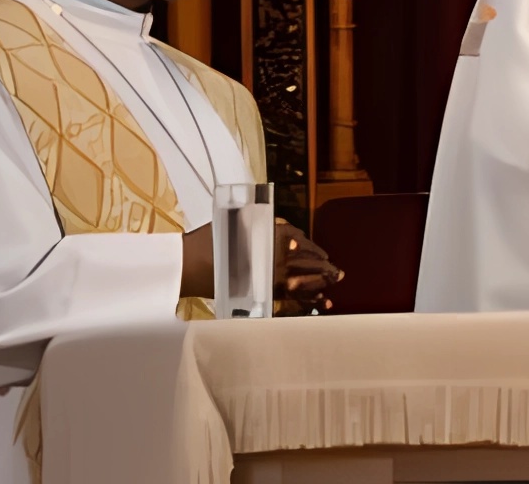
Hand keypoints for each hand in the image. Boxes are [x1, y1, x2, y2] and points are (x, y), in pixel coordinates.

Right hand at [178, 220, 342, 309]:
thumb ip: (269, 227)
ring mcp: (267, 278)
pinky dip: (303, 305)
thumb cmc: (213, 239)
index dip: (315, 250)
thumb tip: (292, 237)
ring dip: (318, 287)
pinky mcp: (257, 295)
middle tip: (338, 275)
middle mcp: (274, 257)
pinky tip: (315, 307)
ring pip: (301, 284)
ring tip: (329, 293)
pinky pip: (285, 302)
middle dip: (324, 269)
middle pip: (307, 264)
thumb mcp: (242, 221)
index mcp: (272, 237)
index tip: (325, 255)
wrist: (189, 261)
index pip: (301, 242)